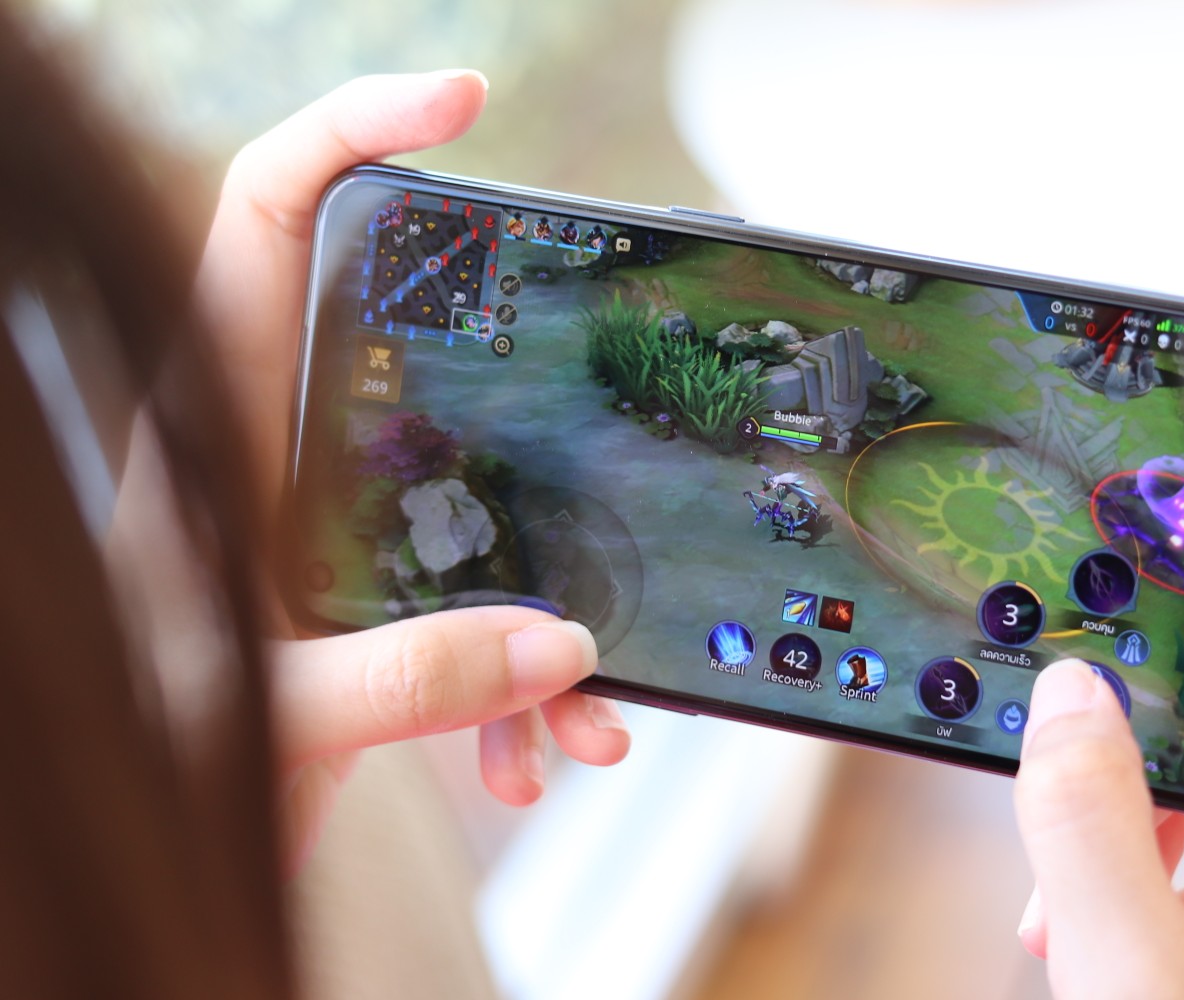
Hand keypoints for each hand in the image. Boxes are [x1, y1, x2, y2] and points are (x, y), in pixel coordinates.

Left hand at [195, 72, 630, 873]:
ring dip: (551, 602)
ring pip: (477, 495)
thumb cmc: (151, 759)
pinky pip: (487, 604)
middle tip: (586, 395)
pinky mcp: (379, 595)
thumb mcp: (279, 712)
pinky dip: (527, 683)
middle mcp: (285, 455)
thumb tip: (564, 646)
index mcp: (222, 430)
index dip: (354, 129)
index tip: (460, 101)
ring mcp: (340, 524)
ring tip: (578, 708)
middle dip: (519, 380)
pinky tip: (541, 750)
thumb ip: (415, 677)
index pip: (264, 216)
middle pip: (413, 340)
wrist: (147, 849)